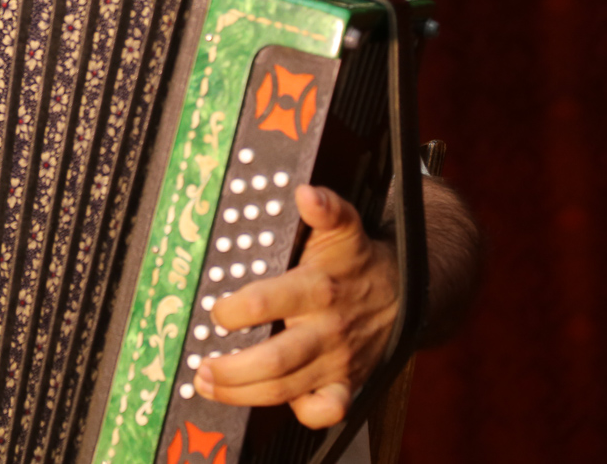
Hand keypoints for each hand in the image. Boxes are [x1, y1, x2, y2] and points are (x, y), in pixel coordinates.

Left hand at [193, 184, 398, 427]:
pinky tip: (272, 406)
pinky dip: (305, 415)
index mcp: (317, 289)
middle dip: (232, 369)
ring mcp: (336, 361)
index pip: (268, 303)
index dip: (235, 311)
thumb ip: (326, 209)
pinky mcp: (346, 382)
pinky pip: (327, 411)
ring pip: (287, 389)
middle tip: (200, 367)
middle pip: (276, 360)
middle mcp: (326, 330)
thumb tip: (306, 192)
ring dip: (243, 394)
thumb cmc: (357, 261)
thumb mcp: (344, 228)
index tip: (214, 312)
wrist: (406, 292)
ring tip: (207, 384)